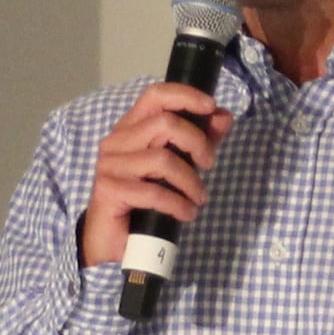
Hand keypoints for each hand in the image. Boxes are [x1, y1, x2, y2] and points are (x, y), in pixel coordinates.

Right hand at [79, 85, 233, 266]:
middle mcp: (116, 141)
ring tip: (198, 199)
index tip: (211, 107)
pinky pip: (154, 192)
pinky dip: (178, 204)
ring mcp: (110, 165)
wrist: (113, 239)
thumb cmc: (145, 199)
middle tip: (209, 165)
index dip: (185, 95)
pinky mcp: (109, 190)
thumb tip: (224, 116)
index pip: (155, 95)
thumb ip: (200, 140)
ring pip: (162, 159)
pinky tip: (187, 214)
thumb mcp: (179, 165)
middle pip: (165, 123)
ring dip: (190, 181)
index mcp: (130, 127)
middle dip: (197, 143)